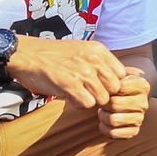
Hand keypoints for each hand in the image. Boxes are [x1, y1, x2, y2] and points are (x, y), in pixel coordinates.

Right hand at [8, 37, 126, 108]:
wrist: (27, 54)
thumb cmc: (55, 55)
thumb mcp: (84, 50)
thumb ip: (103, 62)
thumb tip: (130, 76)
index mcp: (99, 50)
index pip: (121, 75)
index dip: (112, 85)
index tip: (101, 87)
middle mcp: (93, 60)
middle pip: (114, 89)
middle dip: (104, 95)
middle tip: (89, 94)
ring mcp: (82, 72)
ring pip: (102, 99)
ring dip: (91, 101)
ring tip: (78, 95)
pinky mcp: (69, 84)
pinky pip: (87, 104)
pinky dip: (80, 105)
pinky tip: (70, 98)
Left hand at [97, 67, 150, 139]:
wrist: (124, 98)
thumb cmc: (116, 85)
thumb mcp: (118, 74)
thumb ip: (113, 73)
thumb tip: (104, 78)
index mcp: (143, 85)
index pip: (118, 88)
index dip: (106, 89)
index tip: (104, 89)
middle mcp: (144, 103)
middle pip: (115, 104)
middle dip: (103, 104)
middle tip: (101, 102)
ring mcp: (140, 118)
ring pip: (113, 119)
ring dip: (103, 116)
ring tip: (104, 111)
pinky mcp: (134, 131)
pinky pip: (113, 133)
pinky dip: (105, 129)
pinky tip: (105, 122)